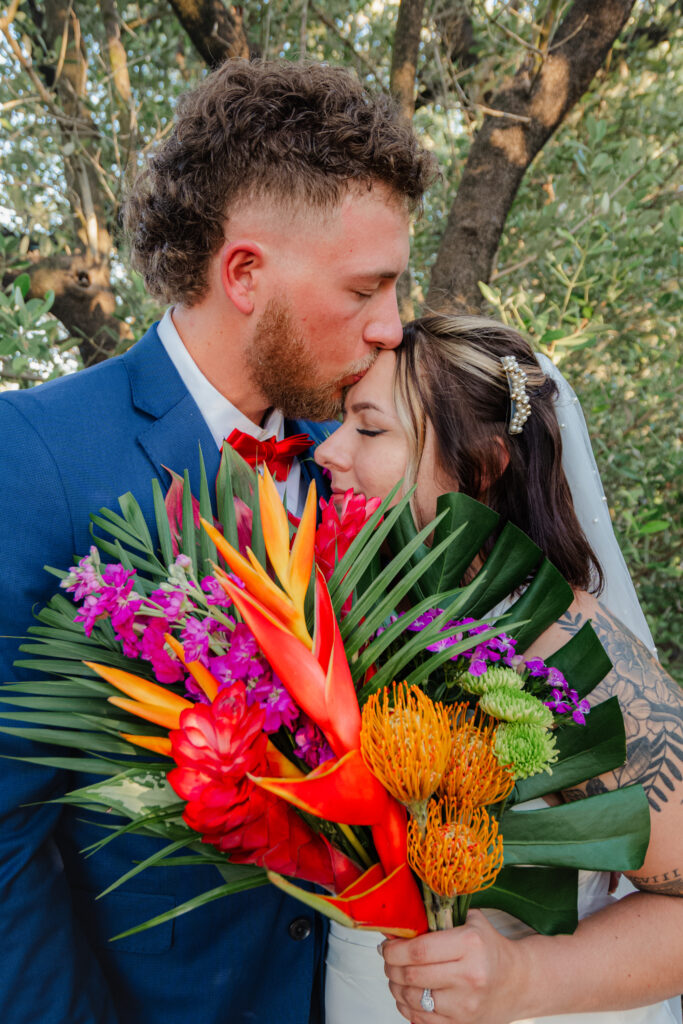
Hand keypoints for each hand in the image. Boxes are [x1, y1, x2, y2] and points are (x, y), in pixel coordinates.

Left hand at [381, 910, 523, 1023]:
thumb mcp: (472, 922)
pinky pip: (422, 1020)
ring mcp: (465, 1005)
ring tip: (396, 976)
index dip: (394, 949)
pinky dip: (407, 1007)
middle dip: (391, 967)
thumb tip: (401, 919)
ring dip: (396, 987)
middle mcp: (469, 976)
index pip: (419, 950)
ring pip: (413, 999)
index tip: (387, 945)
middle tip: (388, 959)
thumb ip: (441, 916)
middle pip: (412, 975)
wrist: (518, 982)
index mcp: (470, 945)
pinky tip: (407, 995)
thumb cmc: (491, 949)